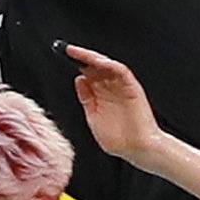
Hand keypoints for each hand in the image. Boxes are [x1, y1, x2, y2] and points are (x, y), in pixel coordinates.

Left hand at [64, 42, 163, 162]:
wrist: (138, 149)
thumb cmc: (117, 138)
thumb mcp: (93, 116)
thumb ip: (86, 98)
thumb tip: (79, 79)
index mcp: (100, 94)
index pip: (87, 73)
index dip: (75, 64)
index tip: (62, 55)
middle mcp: (110, 88)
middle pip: (95, 66)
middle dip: (80, 57)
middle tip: (66, 50)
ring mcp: (121, 87)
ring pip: (107, 65)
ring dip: (92, 58)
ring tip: (77, 53)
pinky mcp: (132, 88)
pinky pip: (122, 72)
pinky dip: (110, 65)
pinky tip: (98, 61)